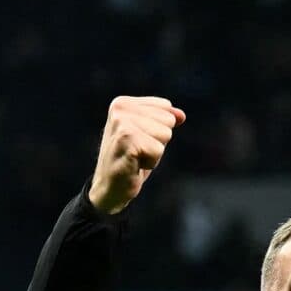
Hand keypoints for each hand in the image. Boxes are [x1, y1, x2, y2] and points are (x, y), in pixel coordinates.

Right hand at [86, 95, 182, 214]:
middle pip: (168, 120)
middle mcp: (120, 108)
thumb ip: (164, 120)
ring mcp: (122, 122)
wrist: (109, 187)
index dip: (158, 129)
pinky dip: (151, 161)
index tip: (139, 140)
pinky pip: (158, 149)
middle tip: (137, 150)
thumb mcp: (149, 135)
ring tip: (136, 157)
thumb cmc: (131, 160)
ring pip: (165, 134)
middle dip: (158, 140)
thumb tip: (181, 115)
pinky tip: (134, 164)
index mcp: (123, 102)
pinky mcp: (126, 139)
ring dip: (155, 151)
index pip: (166, 107)